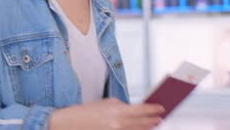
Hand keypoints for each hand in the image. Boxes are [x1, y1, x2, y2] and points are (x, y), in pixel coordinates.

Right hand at [49, 98, 164, 129]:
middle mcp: (119, 124)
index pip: (142, 110)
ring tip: (152, 125)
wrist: (68, 124)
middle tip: (160, 118)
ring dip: (145, 128)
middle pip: (142, 123)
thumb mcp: (104, 103)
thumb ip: (120, 106)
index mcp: (117, 111)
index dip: (154, 109)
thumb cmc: (85, 112)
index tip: (162, 108)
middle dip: (152, 120)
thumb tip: (132, 109)